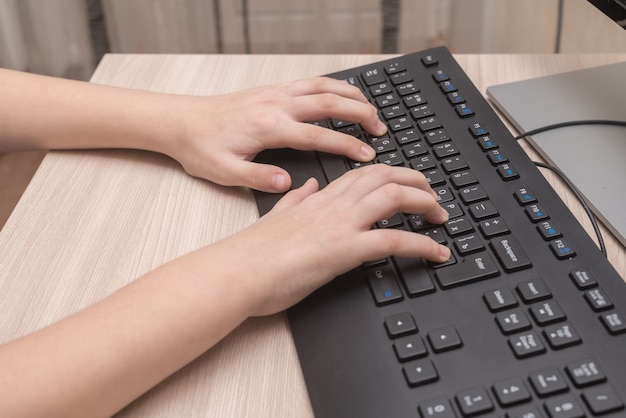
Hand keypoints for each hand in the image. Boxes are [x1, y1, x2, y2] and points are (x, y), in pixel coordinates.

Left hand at [165, 77, 386, 191]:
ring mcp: (275, 94)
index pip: (319, 136)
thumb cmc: (200, 147)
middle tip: (381, 129)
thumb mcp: (224, 172)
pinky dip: (332, 86)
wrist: (179, 122)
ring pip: (323, 87)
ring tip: (371, 109)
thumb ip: (258, 178)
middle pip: (330, 103)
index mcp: (269, 127)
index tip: (367, 156)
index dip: (347, 146)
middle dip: (361, 114)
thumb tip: (289, 184)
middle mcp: (276, 105)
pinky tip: (342, 93)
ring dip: (351, 95)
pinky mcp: (271, 90)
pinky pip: (310, 82)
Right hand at [211, 164, 450, 315]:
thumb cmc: (252, 253)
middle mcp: (333, 206)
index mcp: (318, 199)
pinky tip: (437, 252)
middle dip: (416, 181)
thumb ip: (295, 200)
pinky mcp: (344, 250)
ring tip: (441, 216)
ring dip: (425, 204)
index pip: (362, 175)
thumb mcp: (276, 217)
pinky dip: (422, 244)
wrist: (237, 271)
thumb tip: (305, 186)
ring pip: (393, 197)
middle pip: (384, 177)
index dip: (391, 173)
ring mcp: (340, 224)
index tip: (407, 180)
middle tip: (434, 195)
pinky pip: (393, 240)